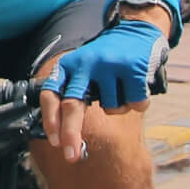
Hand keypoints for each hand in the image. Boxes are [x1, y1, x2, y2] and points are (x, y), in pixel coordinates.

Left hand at [42, 19, 165, 162]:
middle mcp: (85, 63)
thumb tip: (66, 137)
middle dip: (71, 135)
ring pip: (111, 108)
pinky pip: (134, 104)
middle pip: (72, 105)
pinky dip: (139, 102)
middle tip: (71, 157)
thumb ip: (74, 94)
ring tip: (122, 86)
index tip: (54, 142)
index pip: (50, 93)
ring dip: (119, 106)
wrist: (137, 31)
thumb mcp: (84, 70)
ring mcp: (108, 65)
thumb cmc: (107, 61)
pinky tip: (137, 86)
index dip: (50, 119)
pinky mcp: (132, 68)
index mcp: (69, 66)